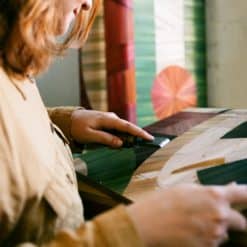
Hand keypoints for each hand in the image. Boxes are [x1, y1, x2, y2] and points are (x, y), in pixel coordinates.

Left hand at [70, 109, 153, 147]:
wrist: (69, 119)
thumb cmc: (77, 127)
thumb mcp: (89, 135)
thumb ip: (105, 138)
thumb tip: (121, 143)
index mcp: (108, 120)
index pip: (127, 126)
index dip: (139, 132)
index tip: (149, 138)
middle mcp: (111, 117)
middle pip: (128, 127)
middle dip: (137, 135)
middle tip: (146, 143)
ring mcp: (109, 119)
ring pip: (123, 129)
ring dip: (129, 136)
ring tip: (135, 144)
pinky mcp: (107, 122)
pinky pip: (117, 129)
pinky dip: (122, 135)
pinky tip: (121, 141)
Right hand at [127, 184, 246, 246]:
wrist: (148, 223)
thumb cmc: (164, 202)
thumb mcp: (186, 189)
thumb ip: (210, 191)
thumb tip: (230, 189)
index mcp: (214, 195)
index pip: (244, 194)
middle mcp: (219, 215)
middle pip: (240, 221)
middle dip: (231, 219)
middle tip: (213, 215)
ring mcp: (215, 234)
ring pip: (225, 233)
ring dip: (215, 229)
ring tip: (193, 222)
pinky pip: (213, 243)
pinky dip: (206, 239)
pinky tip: (190, 231)